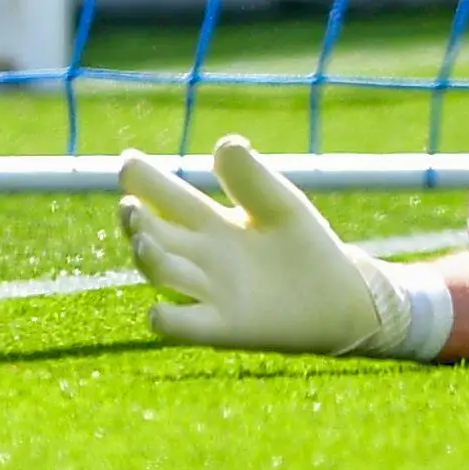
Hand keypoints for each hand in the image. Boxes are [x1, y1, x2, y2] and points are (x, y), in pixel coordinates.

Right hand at [119, 136, 439, 358]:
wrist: (340, 296)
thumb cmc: (304, 245)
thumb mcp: (281, 206)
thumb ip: (252, 179)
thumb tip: (224, 143)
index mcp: (211, 222)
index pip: (169, 197)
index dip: (145, 180)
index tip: (128, 162)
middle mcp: (200, 256)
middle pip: (154, 234)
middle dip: (136, 220)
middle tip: (128, 206)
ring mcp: (208, 291)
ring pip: (164, 273)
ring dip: (149, 259)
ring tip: (143, 240)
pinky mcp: (224, 326)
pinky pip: (186, 325)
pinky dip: (169, 320)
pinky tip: (158, 311)